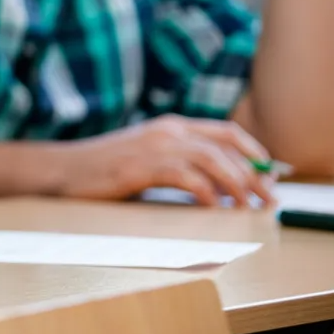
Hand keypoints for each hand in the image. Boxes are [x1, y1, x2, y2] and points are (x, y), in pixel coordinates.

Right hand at [59, 115, 275, 206]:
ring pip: (212, 160)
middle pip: (226, 148)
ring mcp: (154, 146)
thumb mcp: (146, 159)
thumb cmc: (102, 170)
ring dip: (237, 184)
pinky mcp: (142, 166)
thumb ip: (177, 164)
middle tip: (269, 199)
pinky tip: (213, 208)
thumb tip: (217, 186)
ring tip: (247, 206)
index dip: (255, 153)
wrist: (62, 170)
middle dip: (255, 175)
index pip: (226, 133)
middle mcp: (167, 131)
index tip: (271, 175)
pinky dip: (206, 192)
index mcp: (170, 126)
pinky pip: (186, 177)